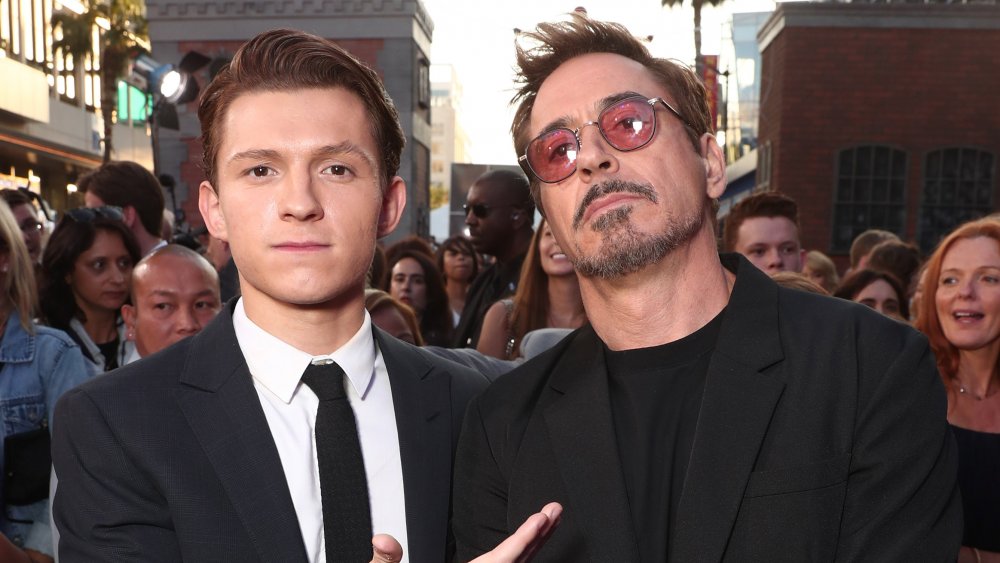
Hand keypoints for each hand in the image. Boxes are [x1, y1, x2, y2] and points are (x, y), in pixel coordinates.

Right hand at [368, 502, 562, 562]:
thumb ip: (385, 562)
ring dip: (532, 547)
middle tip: (556, 512)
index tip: (540, 520)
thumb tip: (382, 539)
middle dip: (537, 537)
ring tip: (549, 522)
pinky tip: (529, 548)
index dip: (521, 540)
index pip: (498, 562)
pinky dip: (517, 560)